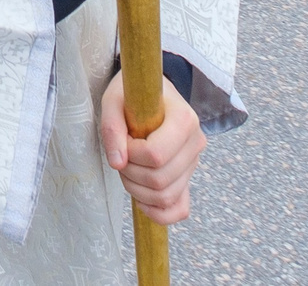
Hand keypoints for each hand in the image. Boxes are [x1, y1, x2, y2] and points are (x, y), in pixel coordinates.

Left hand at [98, 75, 206, 224]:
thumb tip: (118, 163)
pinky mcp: (187, 178)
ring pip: (166, 196)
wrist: (149, 95)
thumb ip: (112, 127)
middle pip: (160, 179)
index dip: (131, 154)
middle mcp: (196, 143)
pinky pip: (180, 210)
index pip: (156, 155)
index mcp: (185, 119)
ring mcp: (194, 163)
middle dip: (130, 173)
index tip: (122, 140)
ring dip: (137, 190)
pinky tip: (141, 200)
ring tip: (127, 167)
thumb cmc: (132, 95)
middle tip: (121, 154)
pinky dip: (159, 213)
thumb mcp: (114, 99)